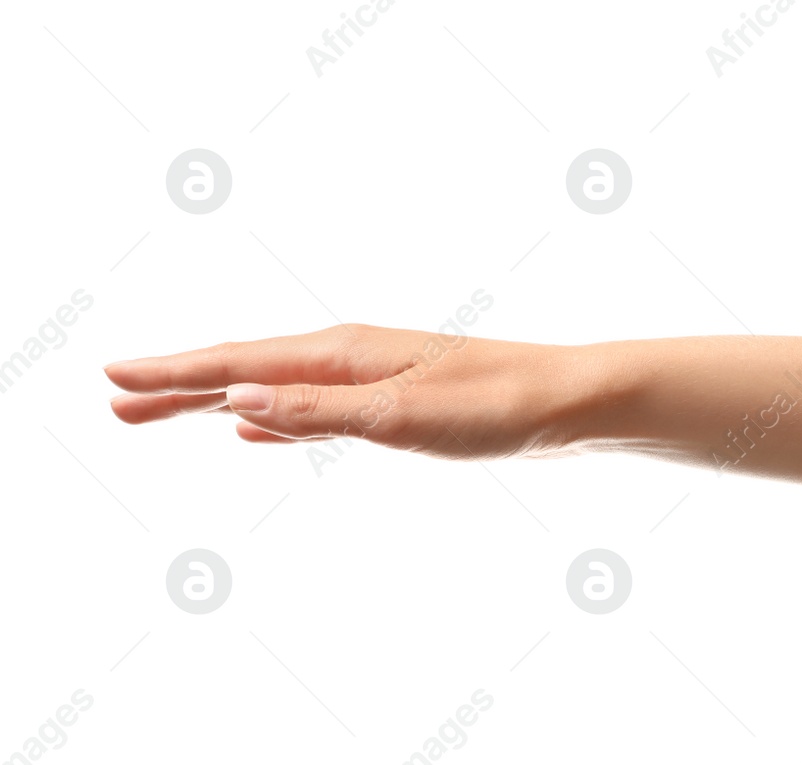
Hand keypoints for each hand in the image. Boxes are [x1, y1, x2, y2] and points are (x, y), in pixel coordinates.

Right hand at [105, 324, 596, 459]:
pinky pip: (312, 409)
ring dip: (219, 401)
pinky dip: (275, 417)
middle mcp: (351, 358)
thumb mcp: (402, 417)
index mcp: (344, 355)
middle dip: (180, 387)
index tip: (112, 378)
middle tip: (115, 401)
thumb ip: (319, 411)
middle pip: (246, 370)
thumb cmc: (496, 406)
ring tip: (169, 412)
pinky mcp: (397, 402)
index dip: (174, 374)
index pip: (238, 363)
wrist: (570, 402)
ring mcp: (373, 379)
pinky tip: (259, 428)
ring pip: (275, 388)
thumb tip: (236, 397)